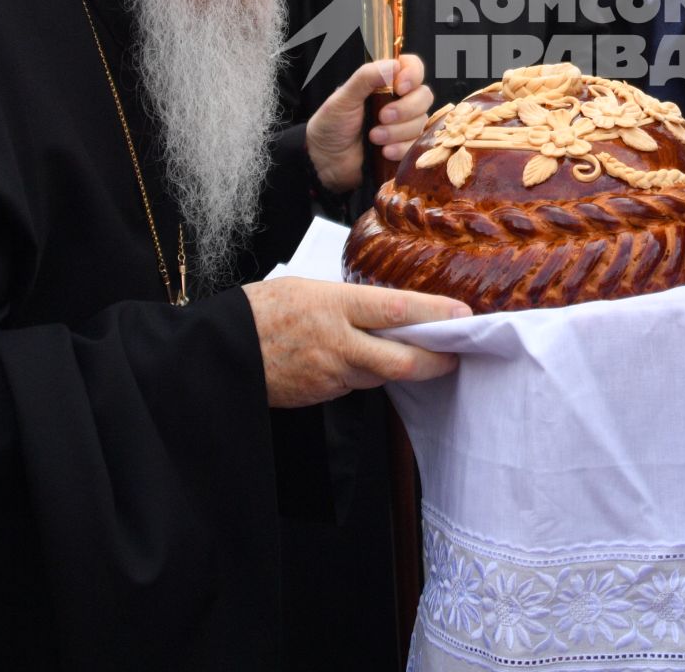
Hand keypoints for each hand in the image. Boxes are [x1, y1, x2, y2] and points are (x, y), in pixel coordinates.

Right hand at [242, 277, 468, 407]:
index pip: (398, 310)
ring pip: (381, 376)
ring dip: (402, 368)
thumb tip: (389, 307)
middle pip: (402, 361)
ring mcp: (329, 374)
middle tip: (457, 356)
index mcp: (333, 304)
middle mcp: (337, 343)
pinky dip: (369, 374)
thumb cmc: (262, 309)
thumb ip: (349, 300)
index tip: (464, 316)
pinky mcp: (321, 396)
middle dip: (436, 362)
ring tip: (422, 355)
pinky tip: (370, 363)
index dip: (436, 315)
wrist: (220, 351)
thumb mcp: (307, 287)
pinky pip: (356, 385)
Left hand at [305, 54, 432, 192]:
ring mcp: (404, 125)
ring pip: (420, 122)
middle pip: (424, 96)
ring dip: (397, 132)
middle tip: (381, 117)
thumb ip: (366, 77)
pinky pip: (417, 145)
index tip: (400, 88)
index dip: (412, 75)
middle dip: (404, 109)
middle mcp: (399, 101)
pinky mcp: (406, 147)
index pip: (412, 67)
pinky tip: (384, 152)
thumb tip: (394, 64)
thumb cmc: (330, 125)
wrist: (325, 161)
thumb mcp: (343, 98)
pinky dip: (401, 148)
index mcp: (384, 83)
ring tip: (373, 138)